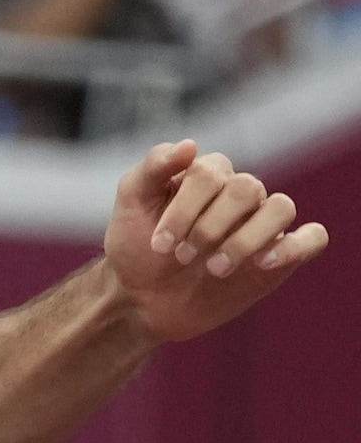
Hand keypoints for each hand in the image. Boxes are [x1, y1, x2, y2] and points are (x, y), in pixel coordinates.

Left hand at [104, 140, 329, 344]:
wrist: (143, 298)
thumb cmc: (136, 246)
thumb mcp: (131, 204)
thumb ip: (153, 168)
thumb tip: (190, 144)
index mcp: (208, 174)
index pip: (211, 173)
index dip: (185, 208)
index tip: (159, 244)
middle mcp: (240, 194)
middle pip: (247, 189)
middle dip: (210, 227)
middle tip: (182, 256)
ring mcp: (262, 224)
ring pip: (282, 208)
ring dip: (246, 239)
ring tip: (214, 269)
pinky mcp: (280, 257)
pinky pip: (313, 238)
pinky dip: (294, 246)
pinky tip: (263, 263)